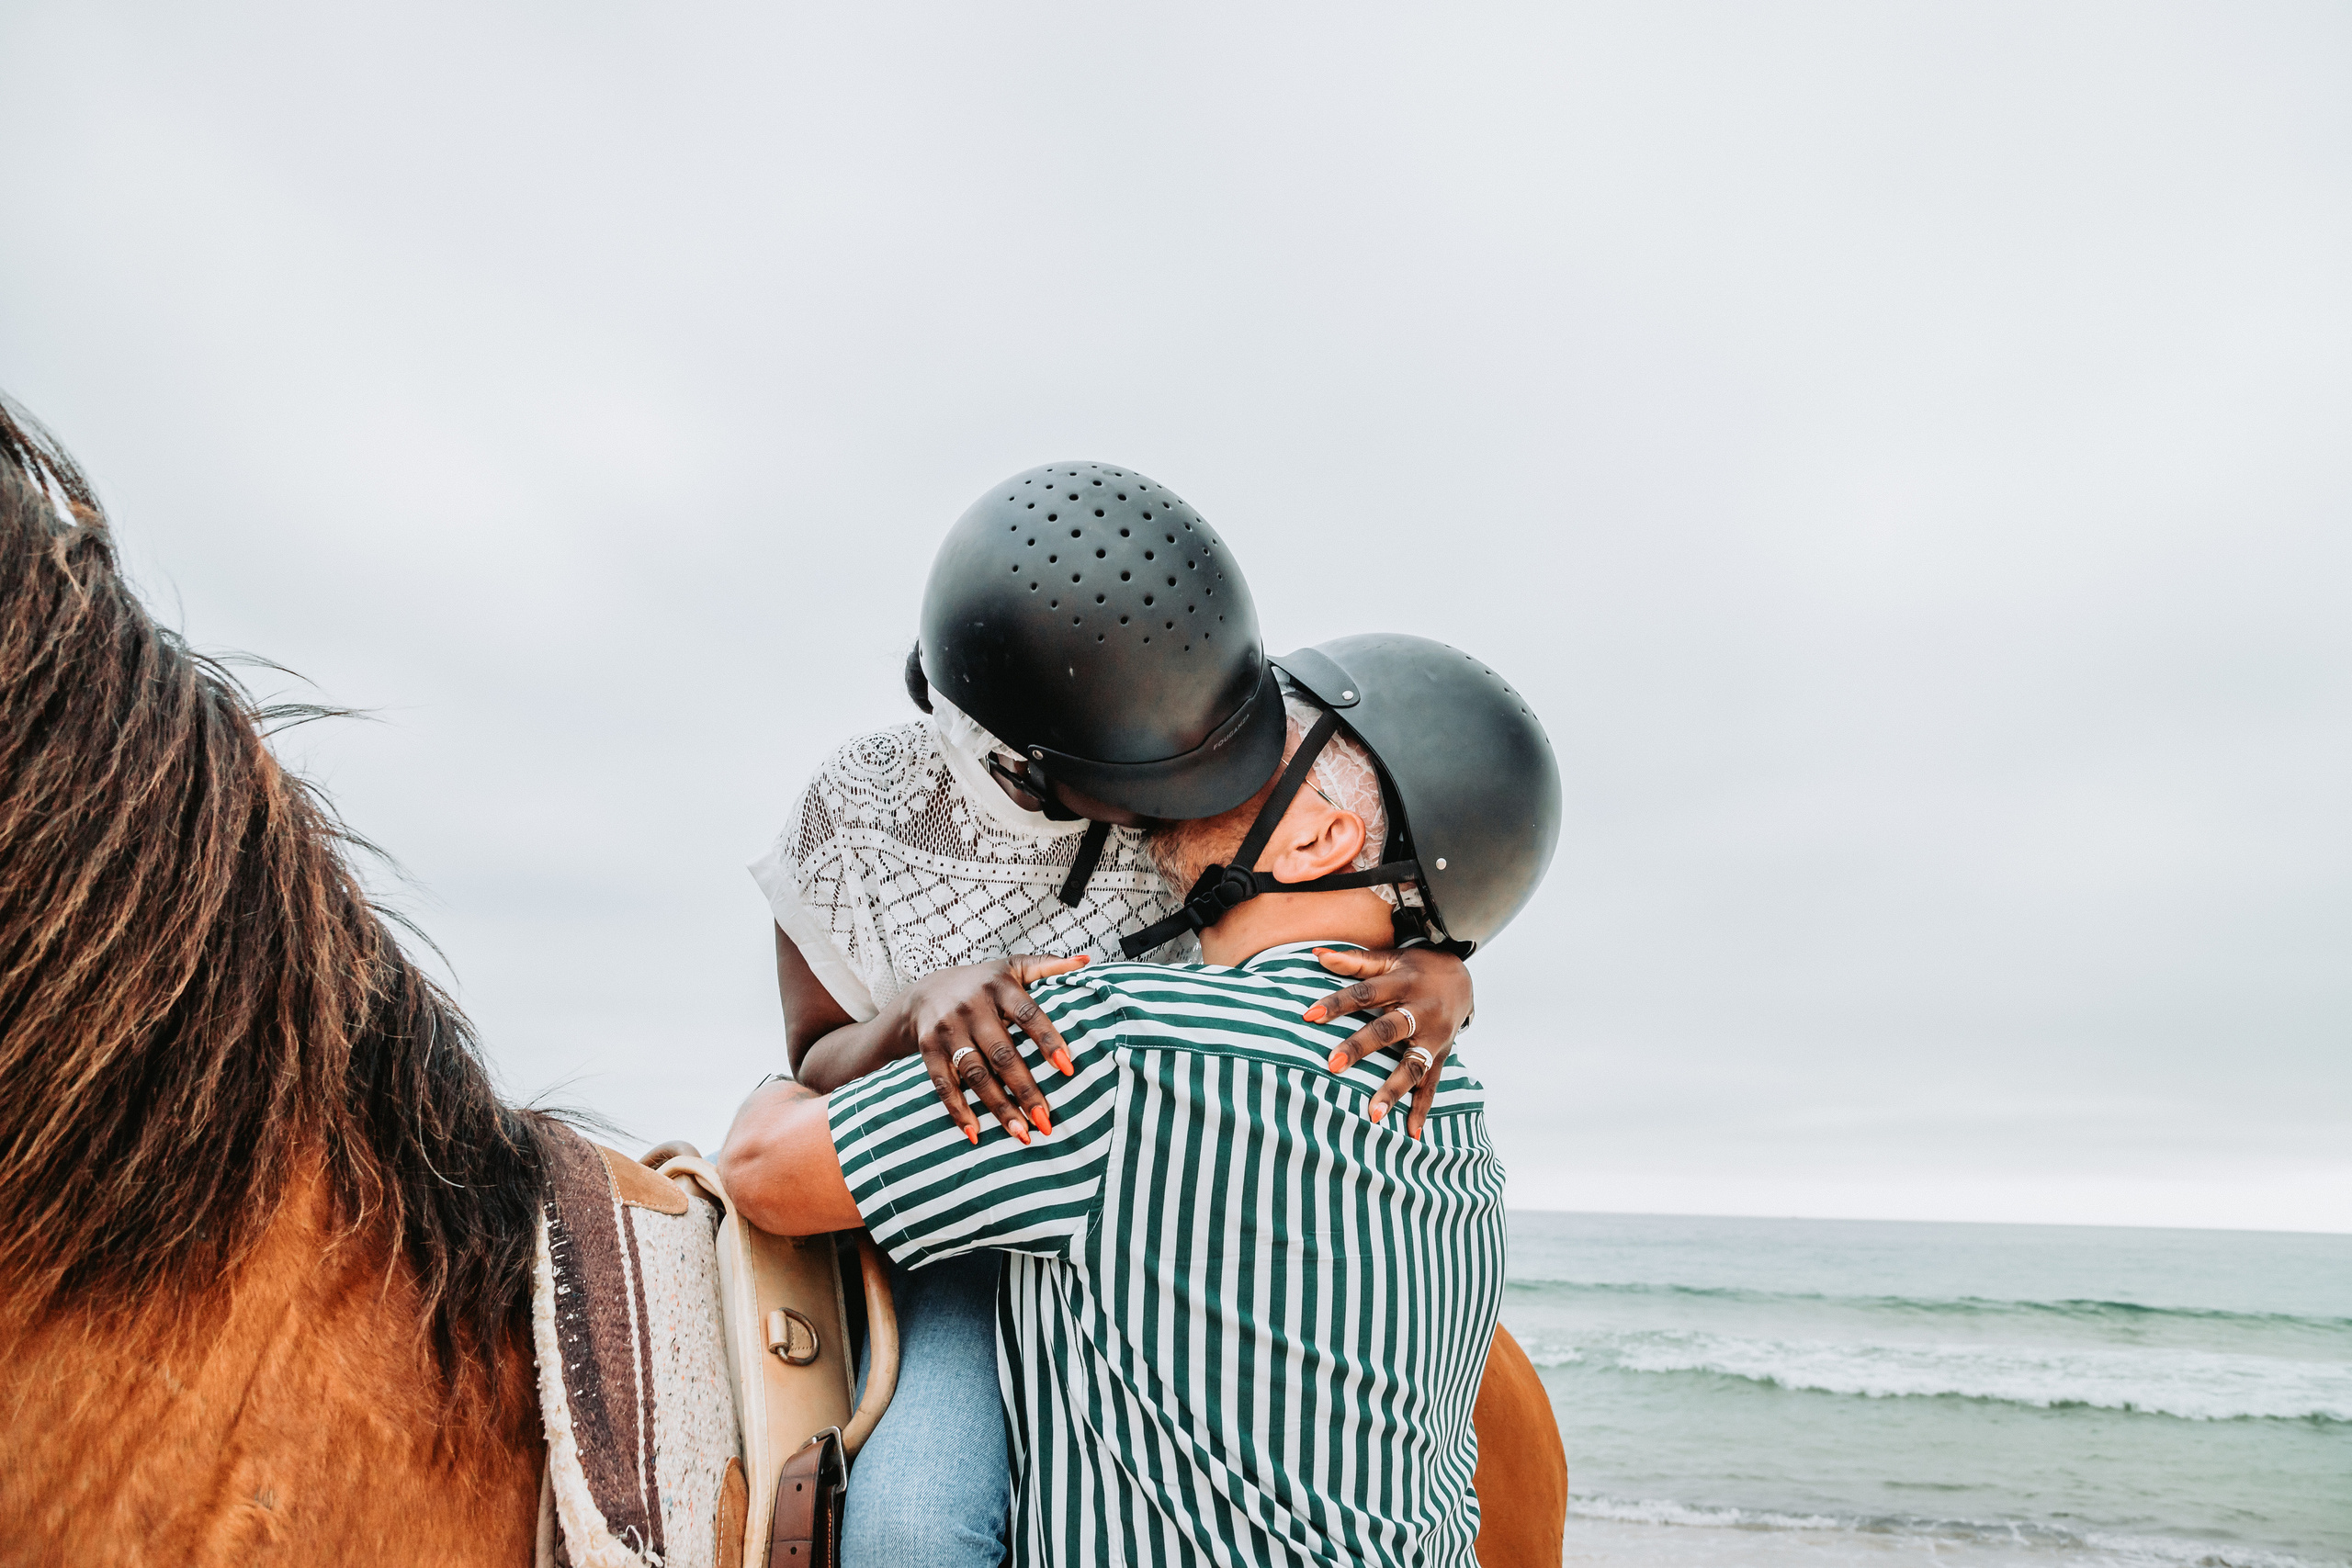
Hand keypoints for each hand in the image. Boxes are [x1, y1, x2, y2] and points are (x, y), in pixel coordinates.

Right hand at [897, 954, 1089, 1145]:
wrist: (923, 993)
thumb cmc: (981, 984)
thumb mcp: (1012, 968)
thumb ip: (1047, 966)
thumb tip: (1087, 962)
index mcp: (999, 987)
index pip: (1028, 1015)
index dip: (1048, 1041)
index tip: (1068, 1068)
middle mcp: (971, 1007)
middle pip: (1002, 1053)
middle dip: (1025, 1089)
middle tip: (1046, 1120)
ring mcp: (947, 1029)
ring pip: (975, 1074)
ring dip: (998, 1107)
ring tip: (1021, 1133)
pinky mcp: (928, 1049)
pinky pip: (943, 1084)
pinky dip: (958, 1110)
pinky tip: (975, 1134)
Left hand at [1303, 946, 1473, 1140]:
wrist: (1464, 975)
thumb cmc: (1416, 967)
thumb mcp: (1389, 959)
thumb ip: (1354, 961)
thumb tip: (1316, 954)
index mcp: (1403, 983)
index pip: (1364, 994)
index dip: (1336, 1004)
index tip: (1309, 1016)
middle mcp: (1422, 1010)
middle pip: (1388, 1030)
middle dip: (1361, 1047)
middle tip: (1332, 1065)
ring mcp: (1435, 1036)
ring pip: (1413, 1065)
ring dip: (1393, 1090)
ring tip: (1372, 1114)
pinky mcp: (1442, 1055)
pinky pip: (1432, 1084)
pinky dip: (1423, 1109)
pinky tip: (1410, 1132)